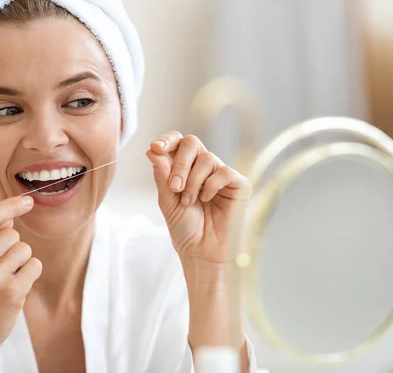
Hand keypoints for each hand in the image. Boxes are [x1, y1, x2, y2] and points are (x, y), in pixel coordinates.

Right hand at [0, 196, 41, 371]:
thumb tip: (9, 217)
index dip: (11, 205)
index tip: (27, 201)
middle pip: (12, 234)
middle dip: (11, 248)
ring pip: (25, 249)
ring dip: (21, 262)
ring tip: (3, 281)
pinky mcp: (13, 291)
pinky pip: (35, 265)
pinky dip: (30, 274)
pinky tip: (14, 288)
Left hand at [146, 132, 251, 264]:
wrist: (201, 253)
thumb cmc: (184, 228)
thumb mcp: (167, 200)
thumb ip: (162, 175)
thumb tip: (152, 149)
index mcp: (185, 168)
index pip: (178, 142)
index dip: (167, 139)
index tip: (157, 147)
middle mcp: (204, 168)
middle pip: (192, 143)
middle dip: (180, 163)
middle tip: (174, 187)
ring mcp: (222, 175)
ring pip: (206, 158)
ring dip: (193, 181)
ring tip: (189, 202)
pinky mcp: (239, 184)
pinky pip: (224, 172)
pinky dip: (211, 185)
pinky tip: (207, 200)